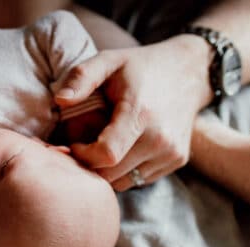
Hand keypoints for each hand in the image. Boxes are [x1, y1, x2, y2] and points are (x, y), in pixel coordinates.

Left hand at [55, 36, 211, 190]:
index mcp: (140, 114)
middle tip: (83, 146)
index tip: (75, 143)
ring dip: (107, 171)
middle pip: (111, 174)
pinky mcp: (177, 160)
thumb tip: (59, 100)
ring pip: (124, 182)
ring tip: (103, 147)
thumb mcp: (109, 60)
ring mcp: (171, 152)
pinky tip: (125, 148)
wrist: (190, 72)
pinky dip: (126, 171)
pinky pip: (140, 179)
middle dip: (90, 165)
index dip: (83, 155)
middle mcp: (159, 138)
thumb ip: (81, 77)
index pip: (105, 155)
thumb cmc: (141, 66)